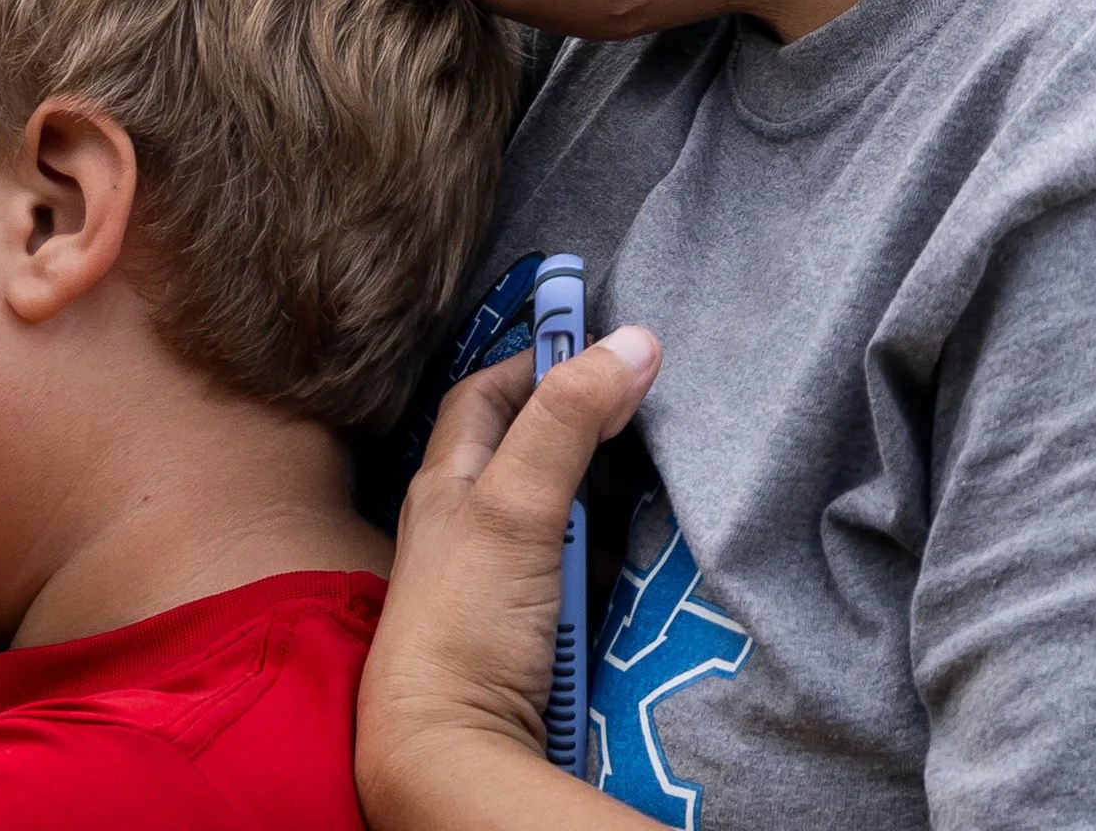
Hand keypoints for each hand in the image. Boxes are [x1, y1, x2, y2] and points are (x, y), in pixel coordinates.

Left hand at [357, 325, 661, 830]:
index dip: (537, 357)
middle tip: (640, 404)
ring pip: (555, 514)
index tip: (599, 340)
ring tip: (651, 475)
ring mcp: (494, 584)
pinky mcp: (526, 632)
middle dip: (578, 424)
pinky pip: (574, 573)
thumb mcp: (515, 507)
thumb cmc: (462, 626)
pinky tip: (633, 559)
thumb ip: (568, 421)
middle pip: (525, 452)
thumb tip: (633, 339)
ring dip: (598, 496)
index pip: (486, 395)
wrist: (446, 756)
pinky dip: (605, 556)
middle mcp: (463, 530)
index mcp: (444, 488)